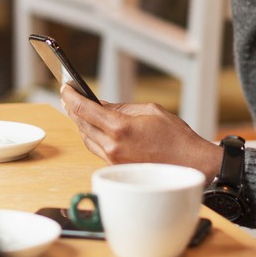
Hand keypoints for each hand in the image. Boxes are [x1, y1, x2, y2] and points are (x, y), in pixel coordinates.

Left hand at [60, 85, 222, 180]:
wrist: (190, 163)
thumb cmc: (175, 136)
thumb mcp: (150, 111)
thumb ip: (122, 107)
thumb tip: (101, 105)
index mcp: (121, 127)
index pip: (85, 109)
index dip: (71, 97)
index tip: (65, 88)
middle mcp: (113, 145)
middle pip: (81, 124)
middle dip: (73, 109)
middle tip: (68, 96)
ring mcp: (114, 159)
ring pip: (86, 138)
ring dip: (81, 124)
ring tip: (78, 110)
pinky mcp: (117, 168)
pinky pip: (97, 149)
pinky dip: (92, 136)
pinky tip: (94, 127)